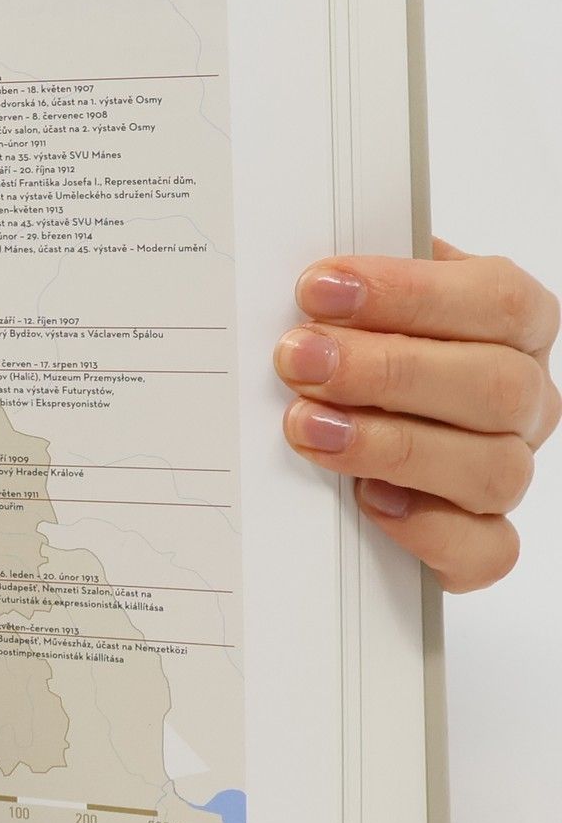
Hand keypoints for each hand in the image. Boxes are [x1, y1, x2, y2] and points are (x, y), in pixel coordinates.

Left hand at [275, 241, 559, 591]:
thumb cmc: (354, 342)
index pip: (495, 299)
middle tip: (298, 359)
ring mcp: (508, 469)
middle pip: (496, 385)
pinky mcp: (480, 539)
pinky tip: (367, 501)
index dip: (408, 293)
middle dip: (387, 370)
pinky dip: (430, 530)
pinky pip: (486, 549)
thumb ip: (350, 285)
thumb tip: (308, 273)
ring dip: (392, 446)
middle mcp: (523, 397)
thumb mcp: (353, 300)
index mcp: (509, 321)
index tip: (317, 288)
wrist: (344, 422)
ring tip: (306, 426)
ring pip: (494, 469)